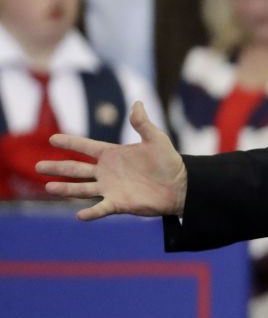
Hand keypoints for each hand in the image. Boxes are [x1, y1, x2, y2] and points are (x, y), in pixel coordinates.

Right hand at [36, 102, 186, 219]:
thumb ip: (143, 123)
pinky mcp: (118, 203)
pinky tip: (79, 215)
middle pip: (76, 169)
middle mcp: (106, 172)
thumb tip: (137, 103)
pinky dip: (91, 212)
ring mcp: (110, 188)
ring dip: (65, 189)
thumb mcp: (156, 139)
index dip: (70, 142)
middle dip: (57, 167)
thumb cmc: (168, 161)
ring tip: (48, 187)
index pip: (86, 147)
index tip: (52, 139)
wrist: (181, 185)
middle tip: (37, 166)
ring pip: (82, 188)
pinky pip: (101, 208)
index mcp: (112, 154)